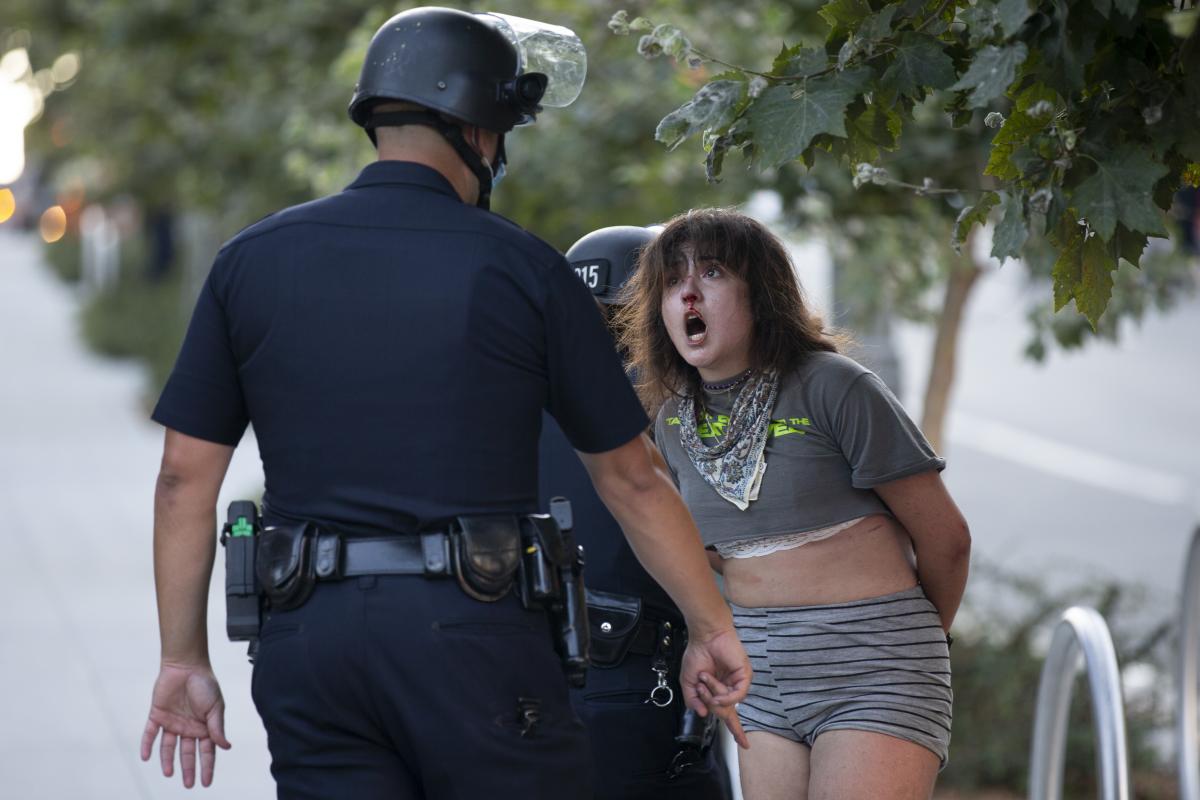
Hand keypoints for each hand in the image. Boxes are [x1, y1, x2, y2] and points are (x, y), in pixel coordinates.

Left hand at [140, 663, 230, 786]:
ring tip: (168, 773)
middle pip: (187, 753)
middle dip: (188, 769)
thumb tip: (226, 747)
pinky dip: (147, 745)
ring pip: (168, 747)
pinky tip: (146, 756)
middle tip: (188, 785)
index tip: (206, 782)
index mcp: (204, 726)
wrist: (186, 665)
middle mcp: (188, 727)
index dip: (207, 767)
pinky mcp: (157, 715)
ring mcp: (172, 722)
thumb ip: (217, 727)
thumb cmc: (205, 683)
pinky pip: (150, 733)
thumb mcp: (216, 707)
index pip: (206, 751)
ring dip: (167, 760)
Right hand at [679, 627, 751, 748]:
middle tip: (701, 686)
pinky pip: (737, 695)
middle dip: (710, 702)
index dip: (736, 730)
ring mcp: (738, 683)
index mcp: (719, 691)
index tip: (744, 744)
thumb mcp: (688, 682)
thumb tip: (702, 713)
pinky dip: (725, 695)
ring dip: (713, 694)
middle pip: (725, 712)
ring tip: (705, 678)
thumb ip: (693, 700)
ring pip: (728, 703)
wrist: (704, 636)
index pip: (729, 715)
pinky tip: (716, 688)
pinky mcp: (744, 676)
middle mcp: (730, 689)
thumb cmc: (697, 654)